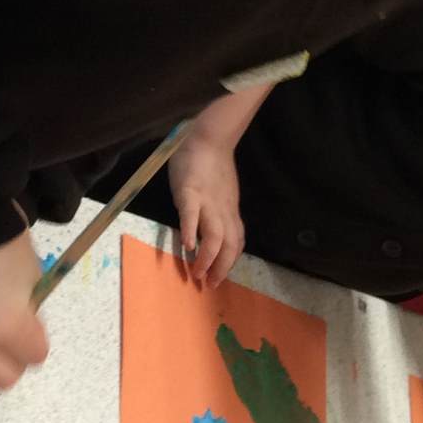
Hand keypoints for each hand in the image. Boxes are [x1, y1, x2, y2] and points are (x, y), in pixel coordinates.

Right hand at [167, 136, 243, 286]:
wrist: (208, 137)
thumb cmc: (210, 164)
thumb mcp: (220, 194)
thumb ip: (217, 212)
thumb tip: (208, 233)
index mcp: (229, 212)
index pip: (235, 244)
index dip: (228, 264)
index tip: (218, 279)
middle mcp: (222, 211)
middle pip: (228, 245)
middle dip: (220, 268)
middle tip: (209, 285)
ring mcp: (207, 201)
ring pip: (214, 235)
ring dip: (207, 258)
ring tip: (197, 273)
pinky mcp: (191, 191)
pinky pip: (192, 214)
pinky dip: (192, 231)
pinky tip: (187, 246)